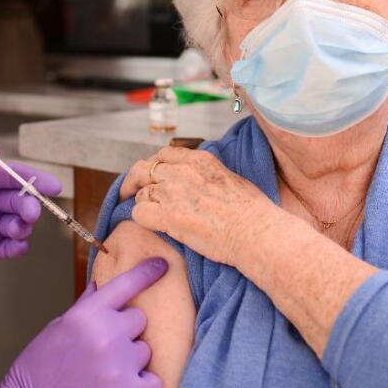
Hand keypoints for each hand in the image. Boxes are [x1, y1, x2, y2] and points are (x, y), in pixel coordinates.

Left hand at [0, 142, 60, 271]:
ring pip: (19, 224)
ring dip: (25, 226)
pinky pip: (9, 248)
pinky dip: (19, 248)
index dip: (36, 178)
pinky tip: (14, 247)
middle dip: (31, 204)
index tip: (54, 186)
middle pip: (21, 199)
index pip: (15, 175)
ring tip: (14, 229)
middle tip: (27, 212)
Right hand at [0, 258, 167, 387]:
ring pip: (145, 350)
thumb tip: (100, 286)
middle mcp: (105, 335)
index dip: (147, 273)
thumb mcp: (56, 330)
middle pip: (139, 319)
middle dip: (126, 332)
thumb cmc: (37, 372)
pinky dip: (142, 387)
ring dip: (132, 360)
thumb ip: (83, 308)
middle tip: (103, 350)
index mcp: (85, 315)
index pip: (125, 285)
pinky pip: (155, 381)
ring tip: (104, 374)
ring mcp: (119, 365)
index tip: (163, 265)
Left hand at [120, 147, 268, 265]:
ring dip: (143, 203)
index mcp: (199, 159)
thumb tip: (200, 181)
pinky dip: (141, 218)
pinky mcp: (168, 216)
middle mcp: (182, 172)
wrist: (256, 232)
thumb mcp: (229, 177)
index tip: (153, 177)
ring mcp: (173, 193)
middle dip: (134, 180)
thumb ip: (207, 174)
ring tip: (151, 215)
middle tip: (131, 192)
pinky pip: (138, 213)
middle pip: (143, 169)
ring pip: (141, 193)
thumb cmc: (252, 212)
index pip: (164, 154)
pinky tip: (151, 224)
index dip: (155, 166)